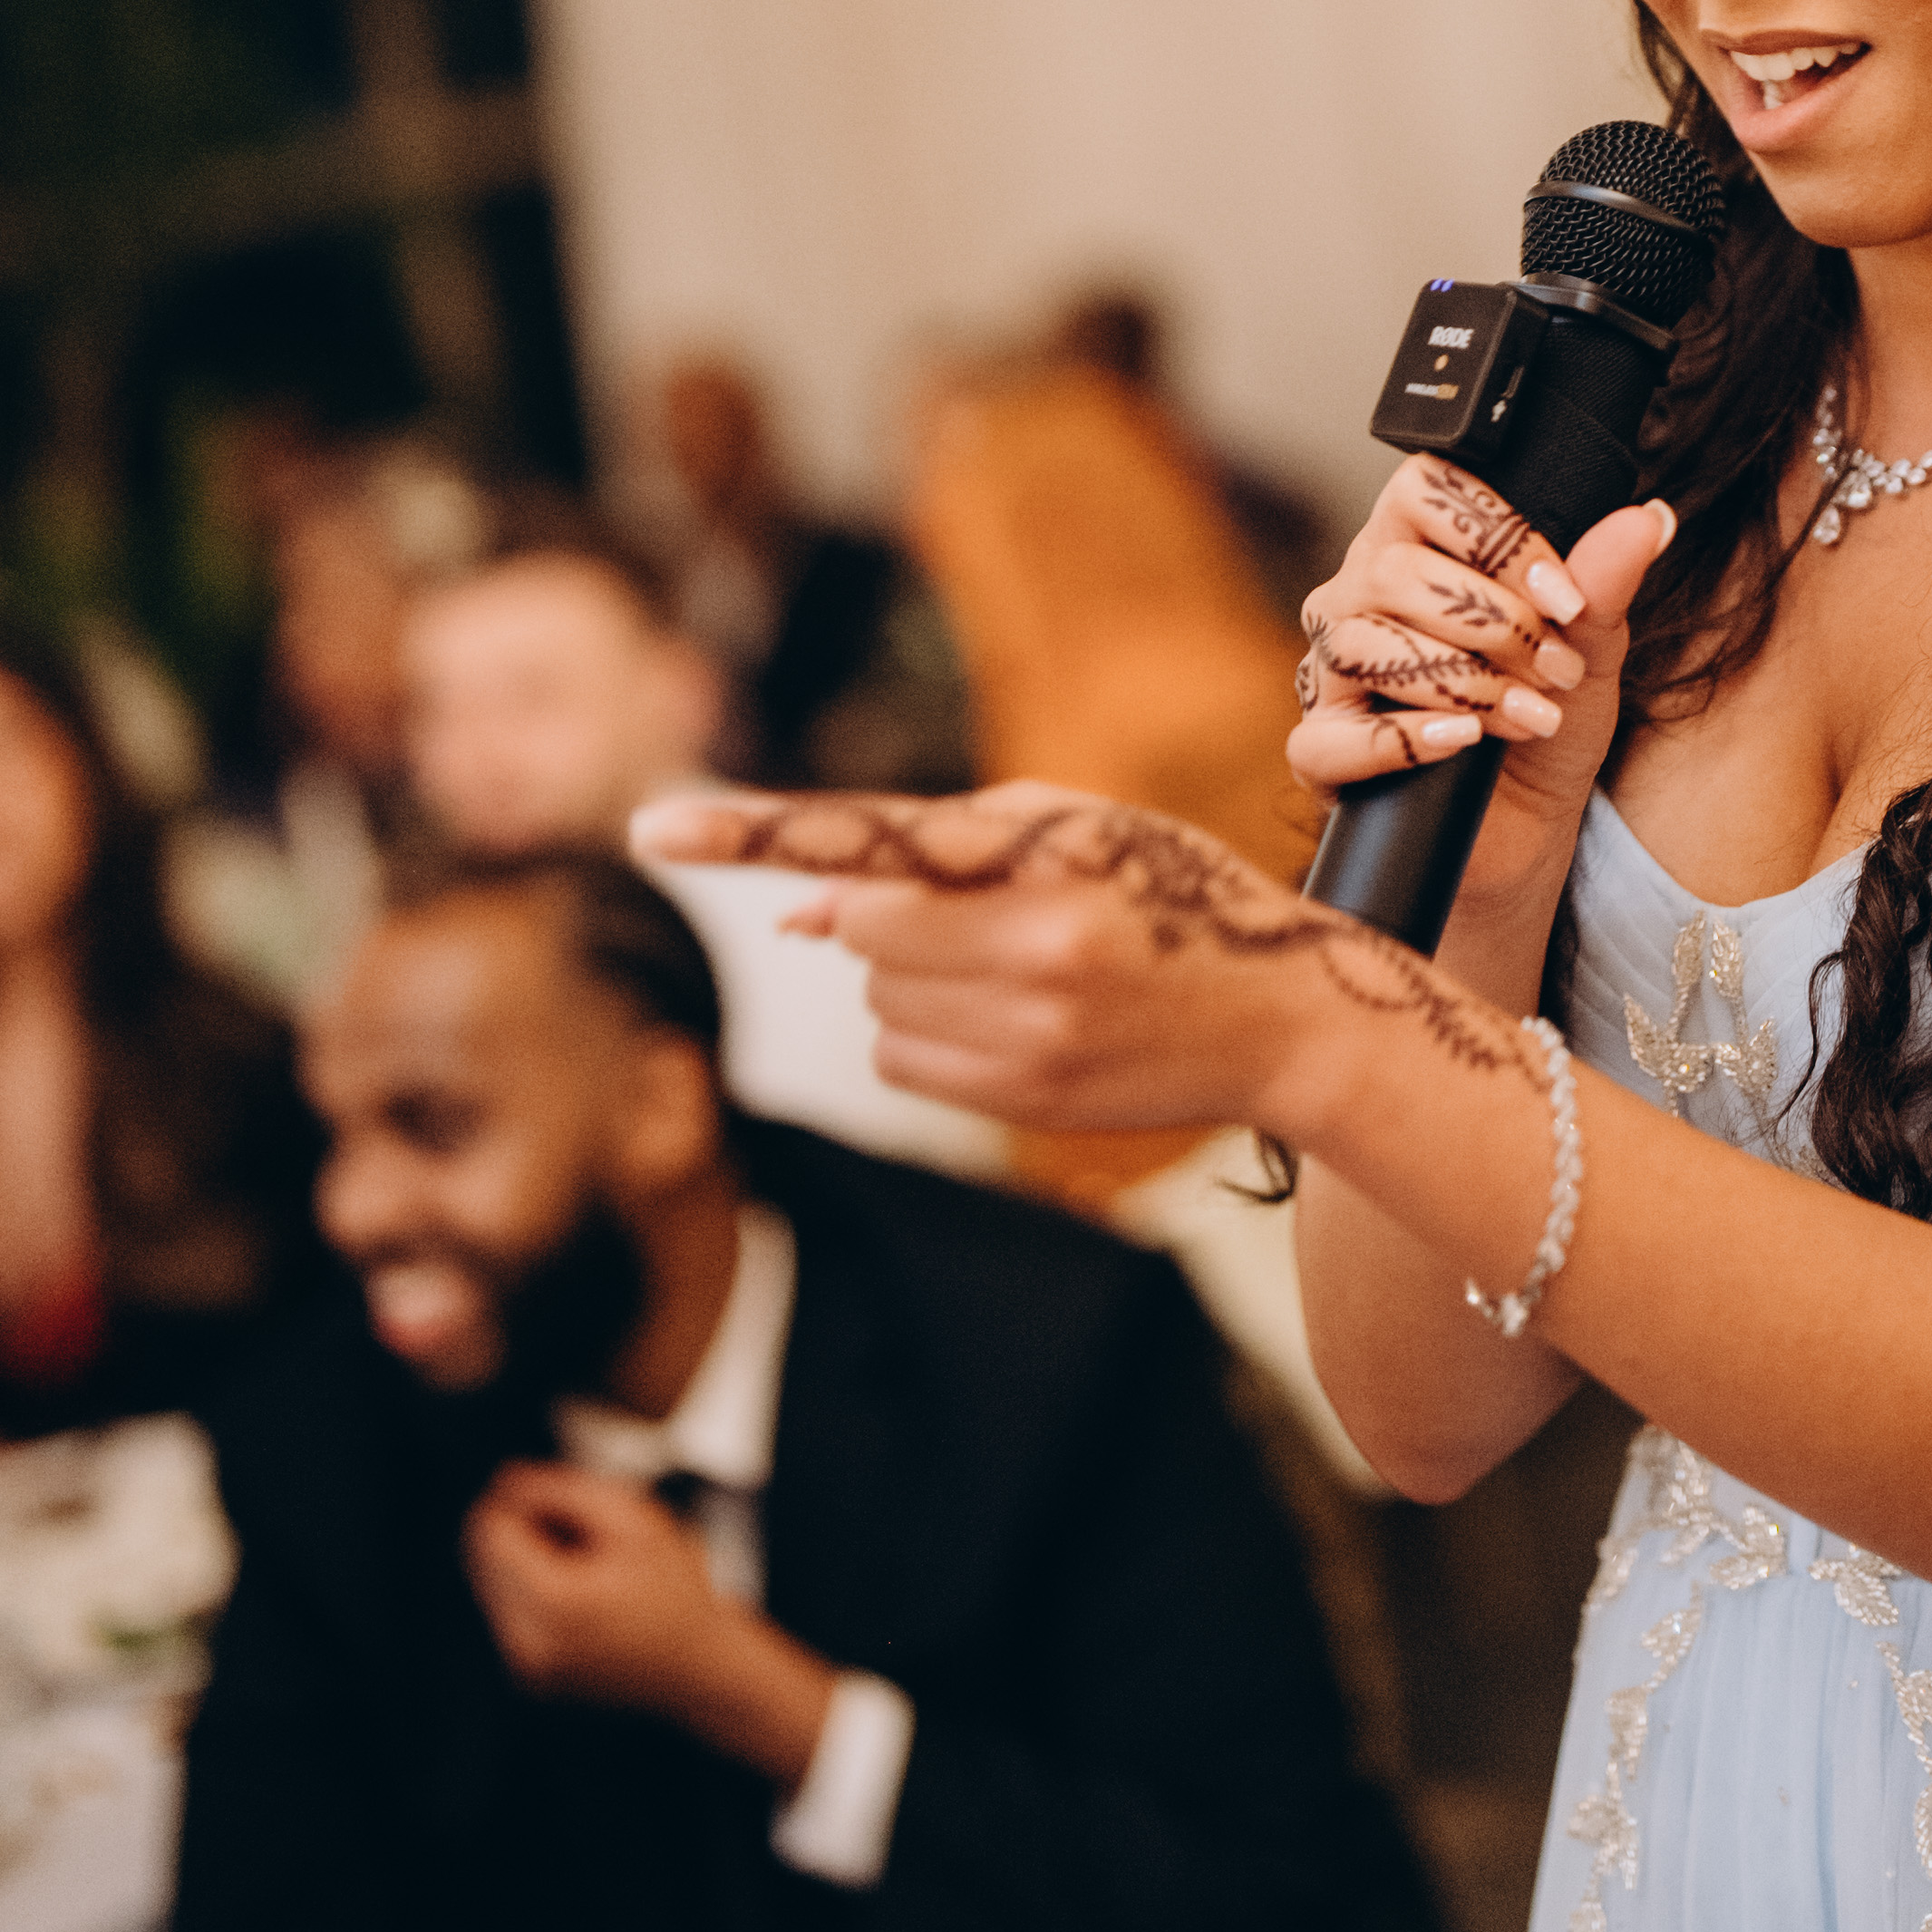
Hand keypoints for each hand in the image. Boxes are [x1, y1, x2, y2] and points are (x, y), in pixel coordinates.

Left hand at [461, 1467, 831, 1785]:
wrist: (701, 1666)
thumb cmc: (677, 1588)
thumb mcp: (633, 1518)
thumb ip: (563, 1490)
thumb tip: (506, 1480)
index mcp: (552, 1603)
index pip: (490, 1531)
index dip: (524, 1502)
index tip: (574, 1506)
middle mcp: (526, 1641)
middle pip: (485, 1557)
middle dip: (527, 1532)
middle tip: (591, 1535)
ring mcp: (526, 1664)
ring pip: (493, 1583)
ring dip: (531, 1560)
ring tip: (593, 1565)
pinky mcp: (531, 1674)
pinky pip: (510, 1610)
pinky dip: (538, 1590)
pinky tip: (588, 1592)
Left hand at [627, 777, 1538, 1149]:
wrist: (1281, 1017)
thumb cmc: (1169, 891)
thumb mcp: (1077, 827)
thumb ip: (938, 846)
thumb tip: (801, 911)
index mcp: (1041, 867)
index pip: (866, 844)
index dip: (751, 836)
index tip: (650, 826)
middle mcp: (1029, 957)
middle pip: (859, 932)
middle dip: (884, 917)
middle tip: (972, 912)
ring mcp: (1024, 1043)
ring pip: (875, 1004)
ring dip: (912, 979)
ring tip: (1016, 968)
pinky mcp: (1019, 1105)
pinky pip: (904, 1061)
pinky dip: (931, 1033)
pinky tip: (1015, 1018)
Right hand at [1293, 468, 1676, 924]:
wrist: (1531, 821)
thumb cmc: (1549, 711)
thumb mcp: (1588, 647)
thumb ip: (1603, 582)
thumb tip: (1647, 519)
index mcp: (1416, 545)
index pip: (1424, 487)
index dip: (1499, 535)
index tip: (1566, 600)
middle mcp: (1359, 595)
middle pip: (1393, 570)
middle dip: (1494, 624)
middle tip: (1555, 670)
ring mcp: (1331, 672)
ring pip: (1362, 646)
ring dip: (1463, 682)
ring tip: (1530, 715)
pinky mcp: (1320, 750)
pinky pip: (1331, 738)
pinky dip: (1405, 740)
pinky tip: (1463, 741)